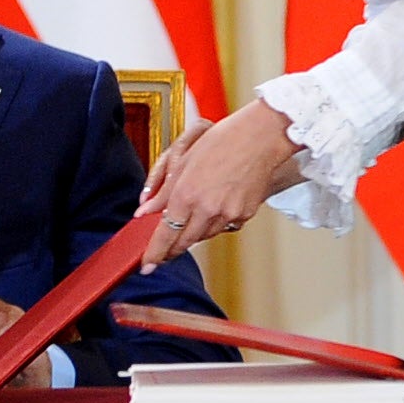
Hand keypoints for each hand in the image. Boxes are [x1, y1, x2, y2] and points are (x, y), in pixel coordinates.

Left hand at [138, 103, 304, 264]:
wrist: (260, 138)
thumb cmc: (221, 142)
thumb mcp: (182, 161)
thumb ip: (162, 191)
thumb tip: (144, 211)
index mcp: (186, 194)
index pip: (165, 234)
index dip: (154, 252)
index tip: (147, 264)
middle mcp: (207, 208)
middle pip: (184, 241)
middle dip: (171, 250)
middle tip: (162, 254)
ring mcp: (228, 212)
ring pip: (204, 235)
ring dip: (192, 235)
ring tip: (186, 228)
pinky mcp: (245, 214)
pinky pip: (224, 227)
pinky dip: (214, 225)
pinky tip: (212, 212)